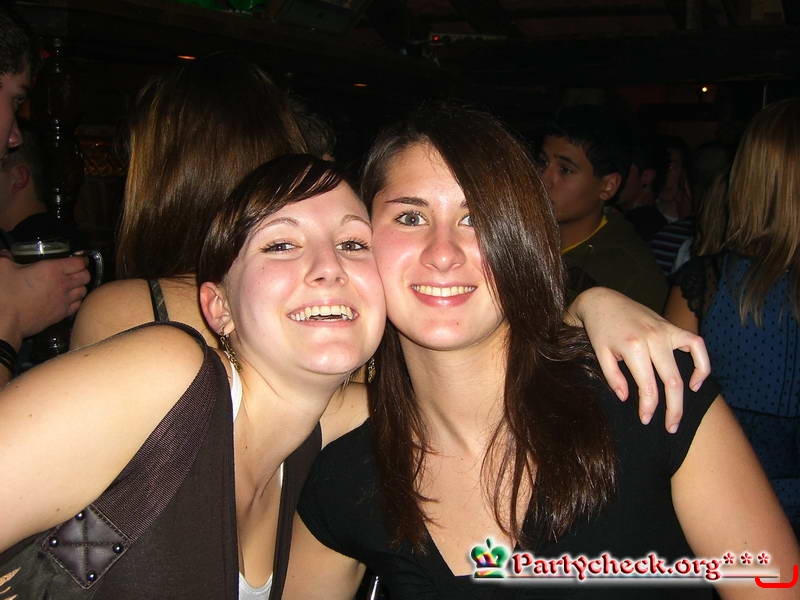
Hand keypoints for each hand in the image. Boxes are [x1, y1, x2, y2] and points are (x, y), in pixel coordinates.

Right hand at [0, 255, 89, 346]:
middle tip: (75, 271)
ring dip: (80, 286)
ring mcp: (64, 301)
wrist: (7, 321)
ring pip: (84, 291)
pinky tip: (69, 300)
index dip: (81, 259)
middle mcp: (63, 284)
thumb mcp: (3, 268)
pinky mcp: (61, 314)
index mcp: (52, 270)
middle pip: (86, 276)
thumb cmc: (6, 294)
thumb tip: (6, 254)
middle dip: (83, 272)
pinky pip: (78, 305)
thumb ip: (7, 258)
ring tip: (72, 285)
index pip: (79, 262)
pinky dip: (76, 301)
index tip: (78, 259)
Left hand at [566, 287, 709, 432]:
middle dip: (673, 410)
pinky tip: (694, 382)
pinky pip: (697, 344)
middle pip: (672, 382)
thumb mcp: (600, 354)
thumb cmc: (599, 330)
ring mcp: (666, 331)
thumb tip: (628, 399)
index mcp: (633, 347)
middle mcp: (654, 339)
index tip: (645, 420)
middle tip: (670, 428)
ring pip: (686, 367)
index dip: (648, 407)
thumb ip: (614, 377)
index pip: (648, 387)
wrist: (602, 301)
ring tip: (681, 411)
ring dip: (688, 393)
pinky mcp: (672, 326)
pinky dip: (702, 363)